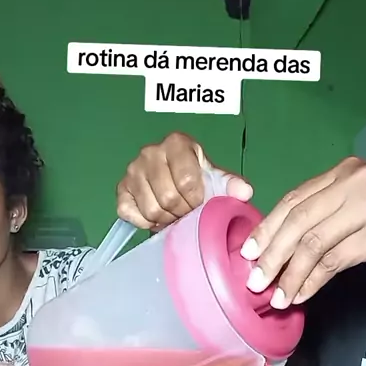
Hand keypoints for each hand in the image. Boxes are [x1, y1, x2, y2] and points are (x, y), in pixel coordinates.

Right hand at [116, 132, 252, 229]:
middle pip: (168, 198)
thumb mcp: (215, 177)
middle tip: (187, 213)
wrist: (174, 178)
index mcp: (176, 143)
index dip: (196, 200)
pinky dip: (145, 222)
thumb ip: (230, 183)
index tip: (200, 204)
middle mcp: (150, 153)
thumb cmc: (196, 176)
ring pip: (151, 209)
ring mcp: (132, 171)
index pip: (187, 181)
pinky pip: (130, 214)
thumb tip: (244, 192)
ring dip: (165, 219)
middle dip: (181, 212)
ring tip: (174, 214)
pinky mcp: (121, 189)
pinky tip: (156, 215)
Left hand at [241, 157, 365, 306]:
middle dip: (272, 254)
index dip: (268, 227)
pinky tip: (303, 294)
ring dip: (290, 274)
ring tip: (277, 296)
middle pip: (298, 221)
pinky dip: (314, 281)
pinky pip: (335, 261)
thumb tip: (282, 242)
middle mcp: (352, 183)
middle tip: (255, 280)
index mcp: (342, 172)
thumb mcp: (361, 197)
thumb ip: (327, 209)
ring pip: (314, 244)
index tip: (248, 252)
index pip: (294, 199)